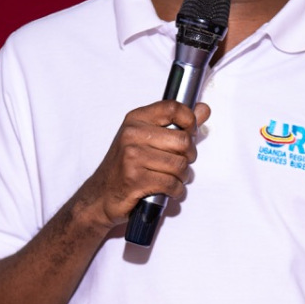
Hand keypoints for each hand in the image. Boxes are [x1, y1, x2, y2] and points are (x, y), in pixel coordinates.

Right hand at [79, 100, 210, 228]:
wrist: (100, 195)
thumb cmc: (125, 166)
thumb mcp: (146, 138)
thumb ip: (178, 123)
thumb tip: (203, 108)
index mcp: (136, 119)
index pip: (173, 108)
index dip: (190, 120)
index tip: (190, 133)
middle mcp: (132, 134)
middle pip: (183, 140)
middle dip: (189, 156)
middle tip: (181, 162)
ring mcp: (132, 157)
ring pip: (180, 164)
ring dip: (183, 176)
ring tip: (174, 177)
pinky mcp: (135, 180)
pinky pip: (171, 184)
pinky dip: (176, 190)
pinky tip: (169, 190)